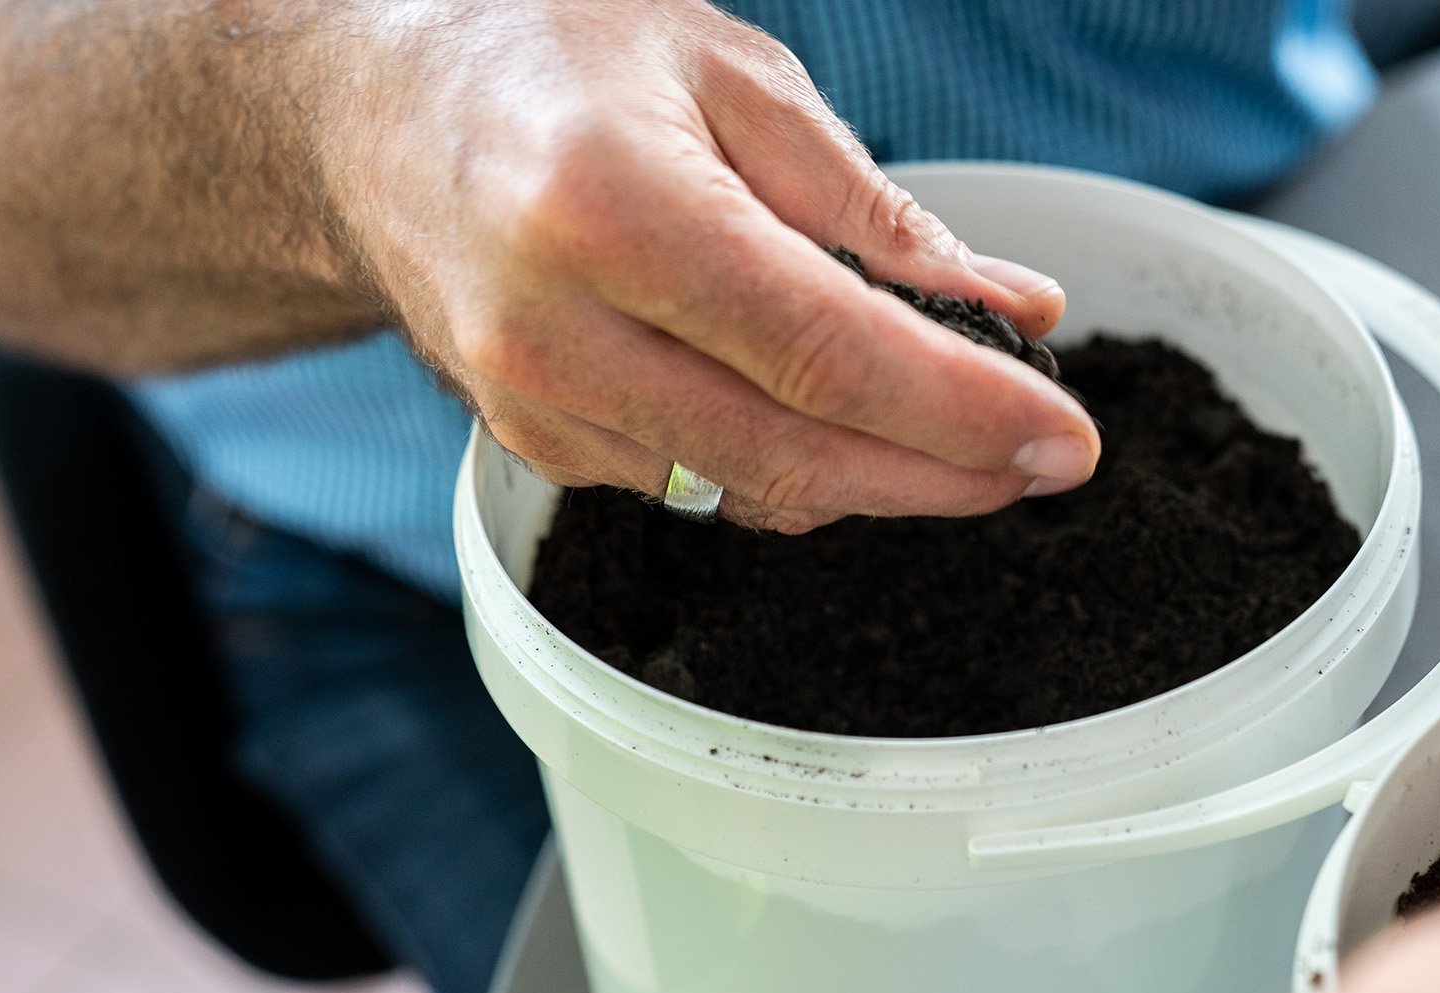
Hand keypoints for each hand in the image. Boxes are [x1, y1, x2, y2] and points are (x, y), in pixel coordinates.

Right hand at [313, 0, 1096, 531]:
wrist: (374, 112)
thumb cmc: (555, 57)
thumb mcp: (727, 73)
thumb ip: (872, 205)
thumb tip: (1011, 306)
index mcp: (612, 207)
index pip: (823, 351)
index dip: (959, 410)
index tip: (1066, 442)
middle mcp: (556, 328)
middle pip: (794, 452)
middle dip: (943, 473)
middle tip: (1042, 464)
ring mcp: (534, 405)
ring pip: (751, 488)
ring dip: (876, 477)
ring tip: (960, 432)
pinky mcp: (534, 447)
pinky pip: (697, 486)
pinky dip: (789, 465)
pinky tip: (834, 420)